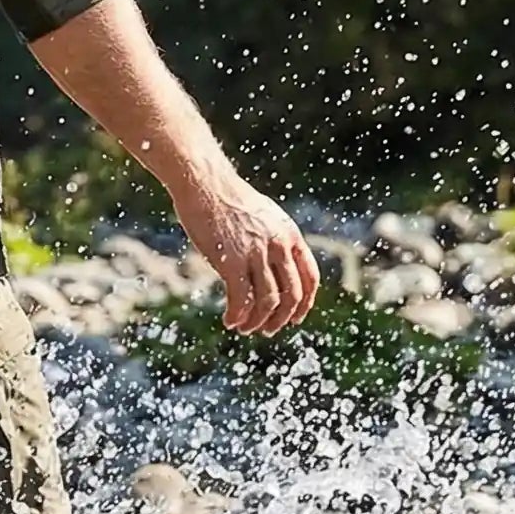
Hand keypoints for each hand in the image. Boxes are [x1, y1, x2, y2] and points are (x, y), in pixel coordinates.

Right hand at [170, 176, 320, 334]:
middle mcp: (278, 245)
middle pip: (291, 295)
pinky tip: (229, 321)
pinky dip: (237, 316)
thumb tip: (273, 264)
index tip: (294, 318)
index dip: (305, 303)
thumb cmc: (227, 198)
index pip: (310, 277)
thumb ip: (273, 240)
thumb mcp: (263, 216)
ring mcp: (256, 254)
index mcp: (290, 234)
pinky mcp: (231, 261)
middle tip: (268, 330)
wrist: (205, 183)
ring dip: (257, 322)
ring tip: (245, 328)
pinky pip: (241, 299)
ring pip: (268, 302)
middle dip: (281, 319)